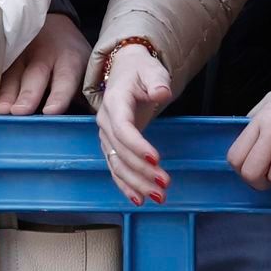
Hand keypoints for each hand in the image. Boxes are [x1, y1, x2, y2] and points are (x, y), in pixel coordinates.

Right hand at [0, 14, 90, 115]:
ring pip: (14, 73)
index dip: (58, 95)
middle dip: (27, 95)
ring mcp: (22, 52)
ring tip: (1, 109)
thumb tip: (99, 119)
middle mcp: (45, 55)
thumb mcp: (86, 68)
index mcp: (70, 60)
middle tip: (19, 112)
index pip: (65, 79)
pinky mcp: (8, 52)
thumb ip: (87, 94)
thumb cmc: (72, 56)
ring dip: (7, 92)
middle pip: (35, 76)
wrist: (55, 23)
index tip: (50, 112)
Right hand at [94, 43, 173, 204]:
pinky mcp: (112, 145)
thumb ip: (156, 82)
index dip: (137, 145)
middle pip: (120, 150)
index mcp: (115, 102)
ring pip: (116, 163)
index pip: (122, 128)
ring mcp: (106, 135)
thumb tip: (161, 93)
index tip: (157, 158)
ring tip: (158, 196)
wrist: (126, 70)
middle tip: (165, 184)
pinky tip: (138, 200)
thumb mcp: (151, 71)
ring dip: (135, 183)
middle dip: (141, 170)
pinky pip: (115, 168)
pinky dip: (125, 185)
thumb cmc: (141, 71)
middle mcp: (106, 121)